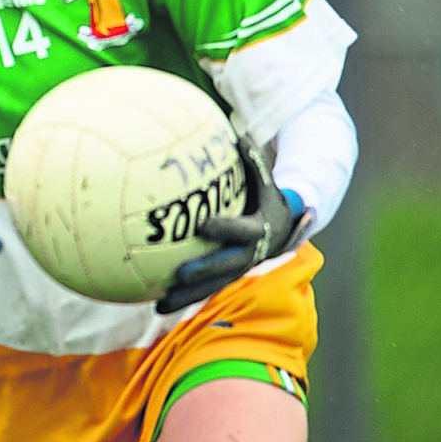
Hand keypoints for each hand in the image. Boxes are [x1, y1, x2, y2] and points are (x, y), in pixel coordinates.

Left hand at [156, 137, 309, 313]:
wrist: (286, 225)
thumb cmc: (267, 195)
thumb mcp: (265, 178)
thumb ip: (253, 160)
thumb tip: (237, 133)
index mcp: (259, 229)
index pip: (241, 231)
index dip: (225, 228)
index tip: (203, 225)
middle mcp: (250, 254)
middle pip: (226, 267)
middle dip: (205, 272)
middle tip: (181, 275)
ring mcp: (238, 269)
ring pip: (212, 287)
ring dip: (187, 298)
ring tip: (159, 307)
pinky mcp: (226, 278)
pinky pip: (204, 289)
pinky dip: (182, 298)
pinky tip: (153, 305)